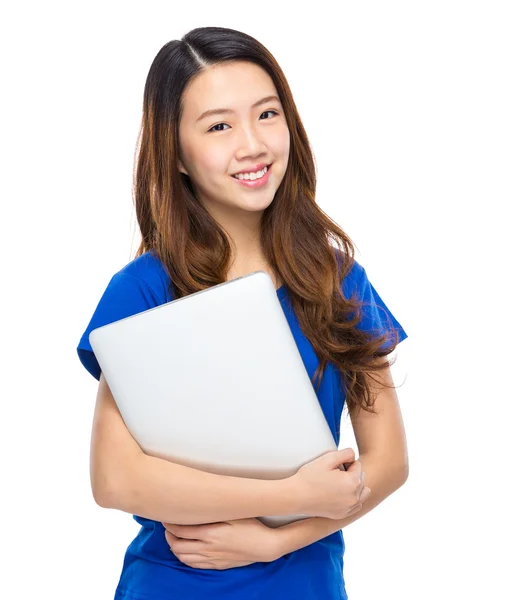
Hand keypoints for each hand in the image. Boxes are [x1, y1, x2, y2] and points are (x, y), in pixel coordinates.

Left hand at [162, 517, 278, 569]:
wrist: (264, 546)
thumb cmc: (251, 526)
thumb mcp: (233, 514)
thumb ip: (214, 512)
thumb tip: (197, 507)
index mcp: (210, 533)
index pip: (181, 530)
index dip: (170, 523)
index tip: (166, 516)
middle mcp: (208, 548)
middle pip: (178, 546)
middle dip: (169, 536)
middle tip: (168, 526)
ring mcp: (212, 559)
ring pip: (184, 557)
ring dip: (175, 548)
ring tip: (174, 538)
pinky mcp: (217, 565)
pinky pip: (194, 565)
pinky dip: (184, 558)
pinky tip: (185, 551)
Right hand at [291, 447, 370, 519]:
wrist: (296, 496)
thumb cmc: (310, 476)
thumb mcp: (328, 458)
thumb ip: (346, 453)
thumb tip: (353, 456)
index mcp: (353, 482)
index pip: (358, 465)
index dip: (345, 462)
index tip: (333, 465)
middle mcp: (354, 497)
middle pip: (361, 478)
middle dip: (351, 473)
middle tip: (333, 472)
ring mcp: (349, 508)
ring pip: (363, 493)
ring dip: (355, 485)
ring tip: (339, 482)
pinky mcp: (342, 515)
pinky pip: (356, 505)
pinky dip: (352, 498)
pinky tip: (339, 494)